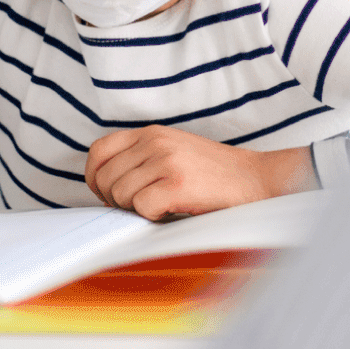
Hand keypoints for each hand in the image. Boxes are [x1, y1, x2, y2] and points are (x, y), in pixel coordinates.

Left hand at [85, 126, 317, 220]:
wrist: (255, 179)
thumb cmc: (213, 173)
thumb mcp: (172, 150)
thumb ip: (141, 157)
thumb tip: (104, 184)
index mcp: (150, 132)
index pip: (99, 151)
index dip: (94, 177)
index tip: (105, 194)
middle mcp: (154, 142)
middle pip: (105, 177)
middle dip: (114, 200)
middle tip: (137, 206)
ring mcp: (166, 161)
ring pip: (120, 194)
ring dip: (135, 209)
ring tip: (160, 206)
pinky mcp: (177, 183)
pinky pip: (141, 207)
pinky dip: (152, 216)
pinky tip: (172, 210)